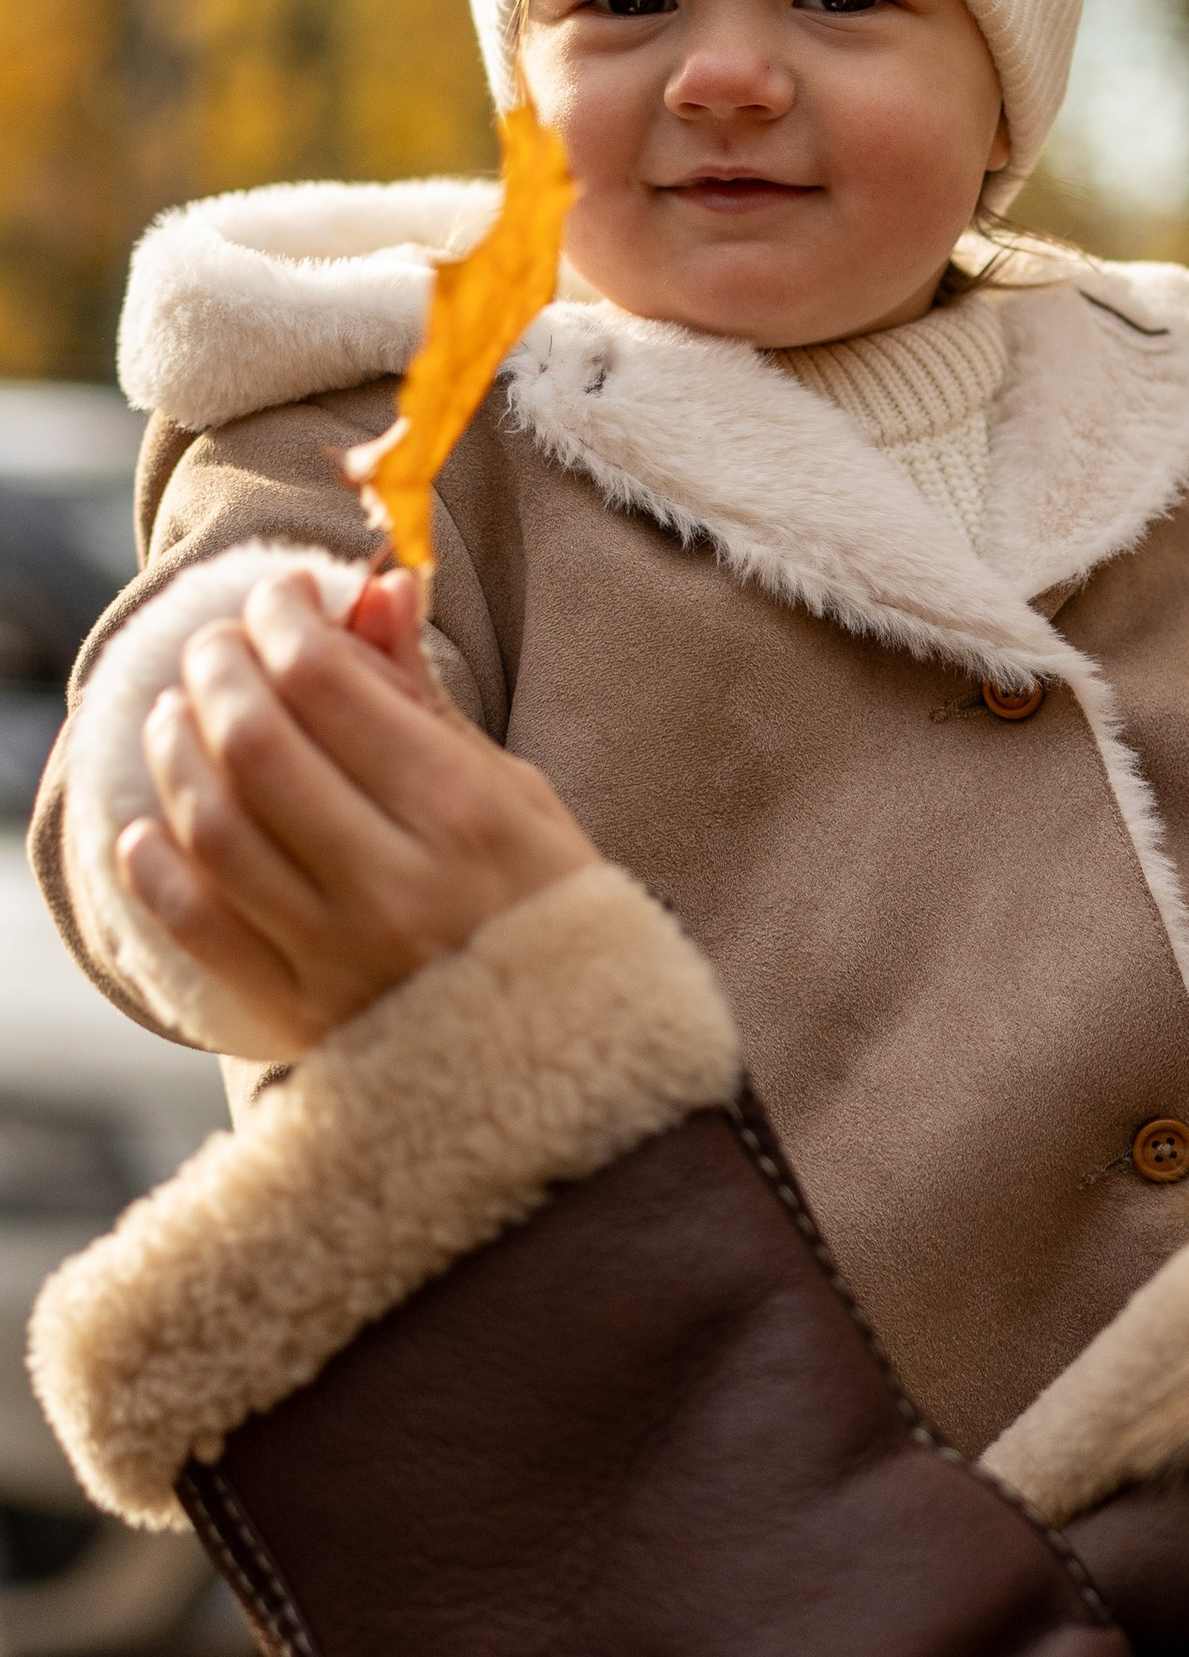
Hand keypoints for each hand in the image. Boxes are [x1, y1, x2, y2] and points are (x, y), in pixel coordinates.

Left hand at [117, 569, 598, 1046]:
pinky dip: (153, 865)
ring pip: (213, 826)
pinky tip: (150, 823)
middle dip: (220, 670)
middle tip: (219, 645)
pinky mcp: (299, 1014)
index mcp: (466, 815)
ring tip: (179, 716)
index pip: (328, 686)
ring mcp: (339, 954)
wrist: (571, 1065)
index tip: (282, 597)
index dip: (284, 620)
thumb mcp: (516, 795)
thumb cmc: (550, 913)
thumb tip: (376, 591)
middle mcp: (396, 883)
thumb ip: (428, 700)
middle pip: (257, 743)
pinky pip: (196, 925)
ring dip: (176, 752)